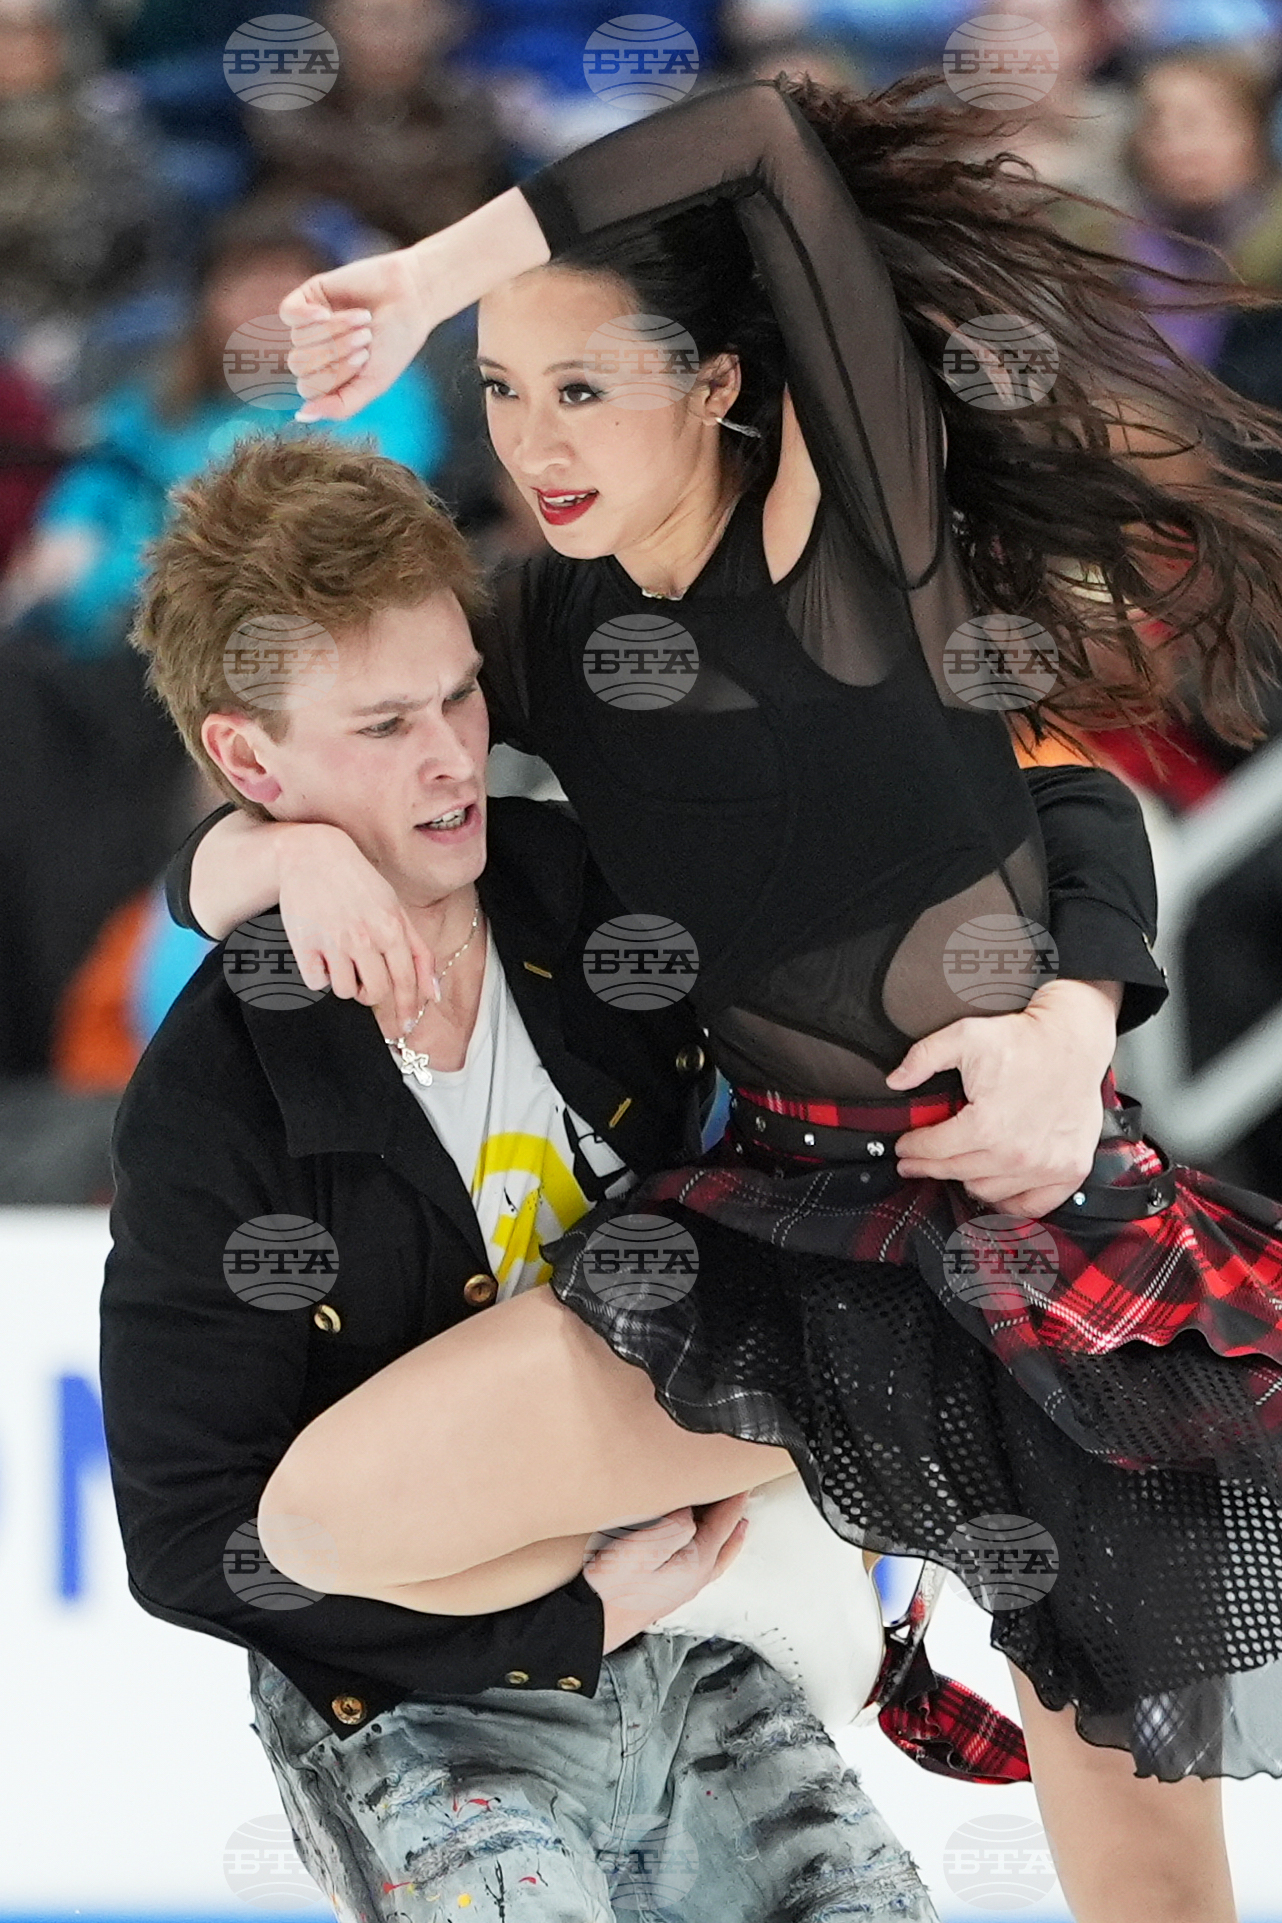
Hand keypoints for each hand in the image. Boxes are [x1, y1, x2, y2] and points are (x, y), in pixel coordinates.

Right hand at [276, 823, 439, 1033]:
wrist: (314, 855)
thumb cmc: (359, 883)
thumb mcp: (396, 910)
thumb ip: (418, 952)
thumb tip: (434, 994)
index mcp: (391, 928)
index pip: (406, 981)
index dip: (408, 1006)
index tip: (406, 1023)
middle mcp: (364, 937)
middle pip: (376, 993)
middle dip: (372, 994)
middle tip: (365, 980)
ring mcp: (333, 941)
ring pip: (345, 992)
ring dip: (346, 985)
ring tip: (342, 962)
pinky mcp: (304, 944)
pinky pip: (317, 983)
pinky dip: (320, 976)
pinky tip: (322, 956)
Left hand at [283, 248, 432, 422]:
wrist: (411, 298)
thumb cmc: (396, 344)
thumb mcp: (373, 383)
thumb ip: (341, 406)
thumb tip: (302, 416)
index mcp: (329, 379)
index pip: (308, 388)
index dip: (334, 375)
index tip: (364, 359)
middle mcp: (316, 354)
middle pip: (299, 364)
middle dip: (335, 352)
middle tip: (365, 338)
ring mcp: (309, 325)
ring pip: (298, 339)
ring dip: (334, 330)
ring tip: (364, 320)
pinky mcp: (308, 297)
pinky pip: (288, 313)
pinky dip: (306, 316)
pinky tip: (325, 312)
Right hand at [584, 1494, 750, 1654]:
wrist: (589, 1625)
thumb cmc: (611, 1587)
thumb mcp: (643, 1548)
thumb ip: (676, 1526)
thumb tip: (691, 1511)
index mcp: (696, 1564)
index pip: (725, 1523)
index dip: (735, 1498)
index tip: (743, 1478)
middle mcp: (695, 1579)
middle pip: (726, 1541)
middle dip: (735, 1516)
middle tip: (742, 1493)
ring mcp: (682, 1589)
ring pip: (716, 1555)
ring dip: (726, 1535)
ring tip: (734, 1521)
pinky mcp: (666, 1593)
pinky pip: (701, 1565)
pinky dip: (710, 1549)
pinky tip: (697, 1547)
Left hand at [885, 979, 1121, 1215]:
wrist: (1074, 1039)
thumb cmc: (1025, 1038)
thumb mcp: (965, 1036)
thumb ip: (923, 1057)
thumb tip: (896, 1080)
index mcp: (987, 1126)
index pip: (934, 1150)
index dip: (912, 1148)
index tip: (904, 1147)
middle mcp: (1016, 1154)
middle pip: (956, 1173)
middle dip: (929, 1166)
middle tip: (916, 1163)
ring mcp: (1045, 1166)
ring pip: (989, 1191)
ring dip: (967, 1181)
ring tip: (955, 1169)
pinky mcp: (1070, 1169)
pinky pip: (1032, 1205)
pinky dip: (1011, 1203)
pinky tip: (996, 1191)